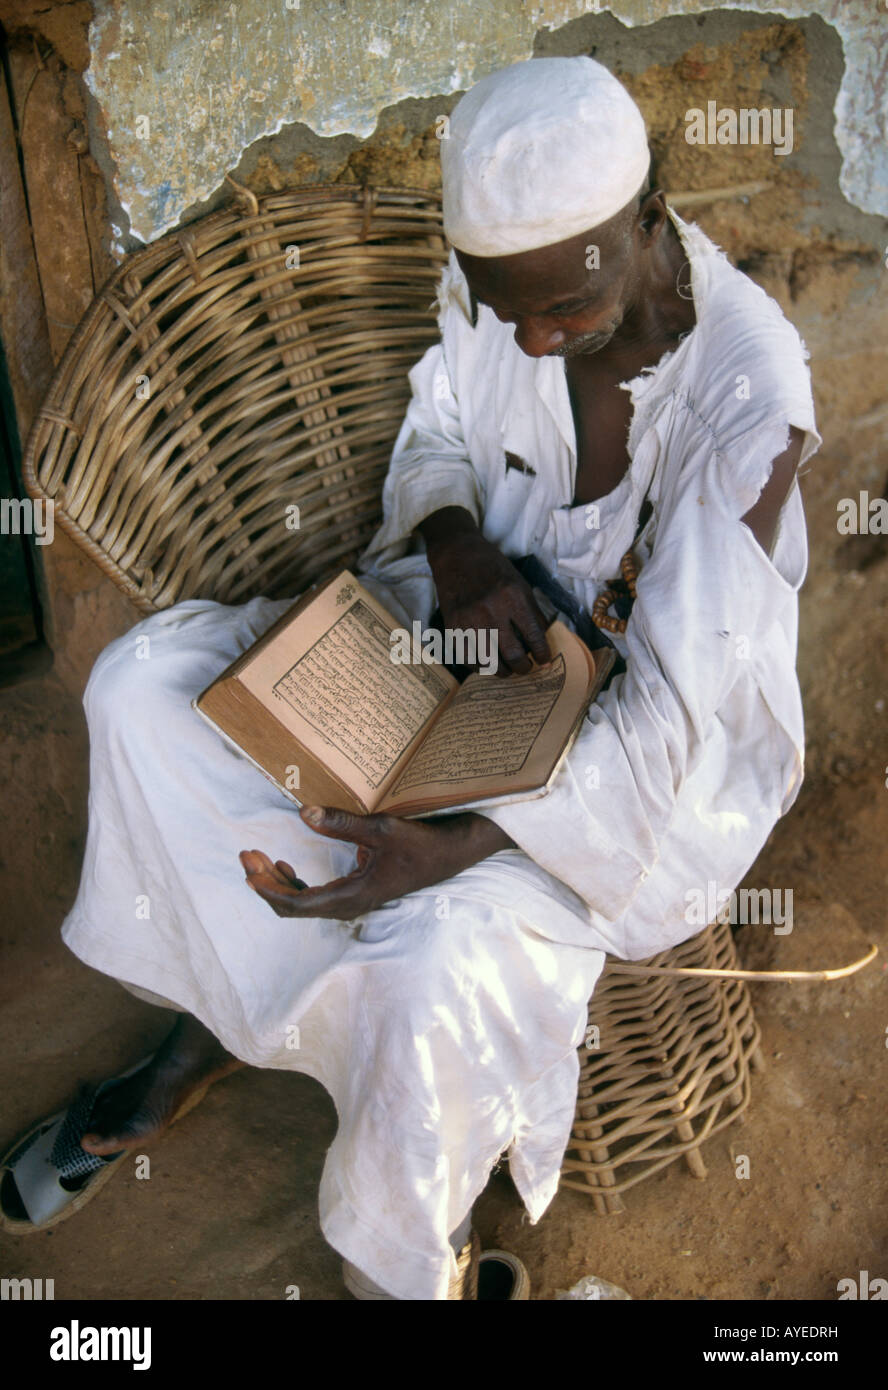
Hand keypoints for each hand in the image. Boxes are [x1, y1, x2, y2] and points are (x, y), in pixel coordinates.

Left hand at [239, 804, 514, 920]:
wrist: (454, 851)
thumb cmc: (422, 842)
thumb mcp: (383, 829)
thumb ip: (342, 823)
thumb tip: (303, 812)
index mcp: (353, 897)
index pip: (298, 903)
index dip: (269, 889)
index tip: (250, 870)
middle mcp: (349, 904)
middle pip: (295, 905)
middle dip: (266, 883)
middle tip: (247, 856)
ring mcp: (353, 898)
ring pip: (303, 900)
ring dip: (278, 881)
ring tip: (258, 859)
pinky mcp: (358, 889)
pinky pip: (316, 893)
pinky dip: (297, 881)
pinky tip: (286, 864)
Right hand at [419, 508, 551, 675]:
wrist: (457, 555)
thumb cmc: (492, 568)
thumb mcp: (519, 583)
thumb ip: (532, 611)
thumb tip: (542, 639)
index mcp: (513, 597)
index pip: (534, 636)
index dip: (542, 654)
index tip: (544, 662)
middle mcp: (492, 610)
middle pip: (513, 654)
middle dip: (524, 668)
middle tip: (526, 668)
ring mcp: (470, 620)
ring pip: (491, 662)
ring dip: (503, 671)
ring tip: (507, 670)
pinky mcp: (453, 626)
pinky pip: (468, 658)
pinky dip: (480, 667)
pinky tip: (487, 665)